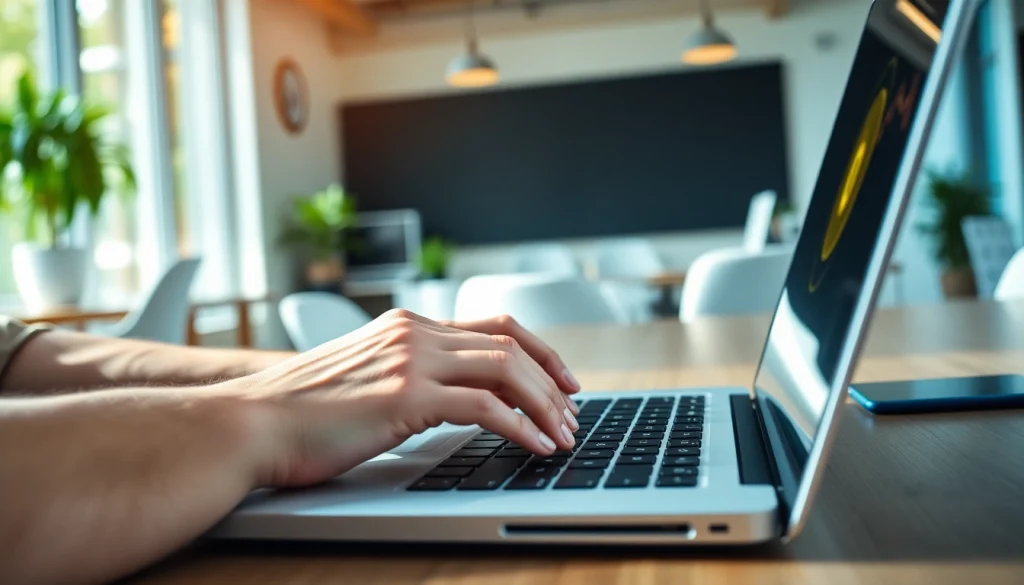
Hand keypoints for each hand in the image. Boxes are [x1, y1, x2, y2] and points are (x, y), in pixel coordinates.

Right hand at [226, 309, 581, 487]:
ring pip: (506, 370)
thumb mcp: (365, 378)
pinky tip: (534, 447)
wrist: (250, 422)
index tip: (562, 378)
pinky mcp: (405, 395)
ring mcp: (410, 360)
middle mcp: (414, 333)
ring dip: (544, 404)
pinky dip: (520, 427)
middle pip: (509, 344)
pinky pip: (484, 407)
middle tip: (573, 412)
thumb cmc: (301, 412)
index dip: (537, 350)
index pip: (494, 326)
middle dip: (551, 379)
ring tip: (563, 434)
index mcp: (407, 324)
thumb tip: (454, 399)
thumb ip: (408, 375)